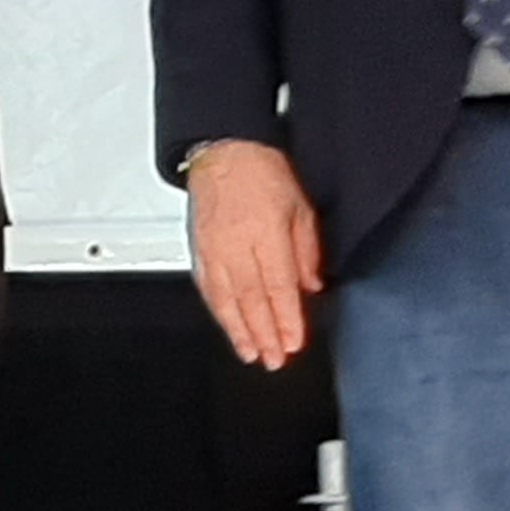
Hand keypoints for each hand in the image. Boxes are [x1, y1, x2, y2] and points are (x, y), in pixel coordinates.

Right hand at [187, 139, 323, 369]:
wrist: (225, 151)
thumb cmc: (263, 173)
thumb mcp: (301, 208)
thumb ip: (307, 250)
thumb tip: (311, 285)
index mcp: (266, 232)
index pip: (278, 286)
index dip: (287, 318)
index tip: (293, 342)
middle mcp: (236, 243)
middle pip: (250, 299)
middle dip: (263, 334)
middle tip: (273, 360)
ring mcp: (213, 247)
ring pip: (225, 298)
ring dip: (238, 330)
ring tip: (250, 352)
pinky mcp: (198, 248)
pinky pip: (207, 286)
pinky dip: (217, 309)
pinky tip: (226, 324)